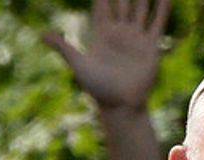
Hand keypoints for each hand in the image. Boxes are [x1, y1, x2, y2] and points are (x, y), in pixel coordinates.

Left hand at [45, 0, 170, 111]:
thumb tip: (41, 35)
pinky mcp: (150, 46)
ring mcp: (135, 38)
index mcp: (102, 34)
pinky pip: (157, 23)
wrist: (121, 106)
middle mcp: (120, 33)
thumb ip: (63, 47)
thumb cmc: (98, 89)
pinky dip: (162, 9)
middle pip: (122, 2)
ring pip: (140, 9)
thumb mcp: (79, 65)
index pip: (102, 5)